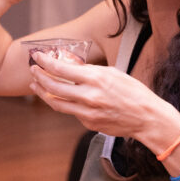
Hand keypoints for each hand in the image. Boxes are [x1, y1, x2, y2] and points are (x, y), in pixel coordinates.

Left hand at [27, 52, 179, 143]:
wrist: (147, 118)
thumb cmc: (133, 92)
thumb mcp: (113, 73)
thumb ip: (90, 71)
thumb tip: (71, 67)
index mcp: (95, 79)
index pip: (60, 69)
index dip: (44, 62)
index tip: (37, 57)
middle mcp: (88, 96)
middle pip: (53, 87)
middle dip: (39, 77)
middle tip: (33, 70)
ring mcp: (87, 113)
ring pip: (56, 103)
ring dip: (43, 93)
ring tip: (36, 85)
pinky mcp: (88, 123)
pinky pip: (71, 112)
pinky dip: (64, 103)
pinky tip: (62, 97)